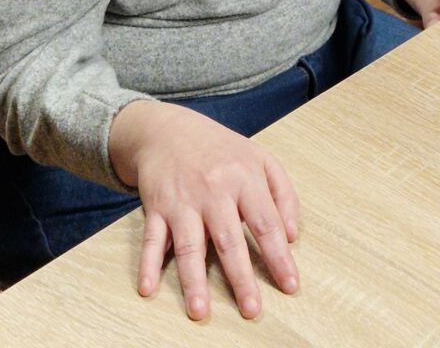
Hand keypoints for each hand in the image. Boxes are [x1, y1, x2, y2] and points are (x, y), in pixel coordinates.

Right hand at [109, 100, 299, 319]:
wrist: (169, 129)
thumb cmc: (221, 150)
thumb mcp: (260, 158)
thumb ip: (283, 193)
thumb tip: (292, 236)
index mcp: (244, 177)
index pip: (266, 222)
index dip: (278, 256)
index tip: (289, 285)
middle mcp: (213, 190)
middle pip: (229, 239)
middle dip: (240, 277)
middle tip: (251, 310)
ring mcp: (182, 200)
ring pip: (189, 244)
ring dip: (193, 279)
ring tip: (200, 310)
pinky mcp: (156, 206)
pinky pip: (151, 238)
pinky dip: (147, 263)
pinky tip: (147, 288)